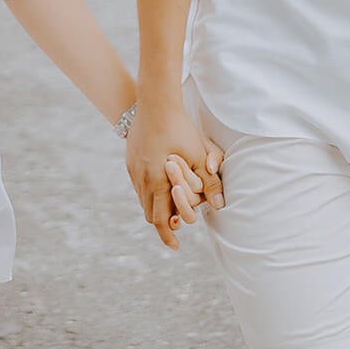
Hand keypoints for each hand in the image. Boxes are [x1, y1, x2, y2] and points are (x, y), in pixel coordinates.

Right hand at [125, 99, 224, 249]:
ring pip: (142, 200)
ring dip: (155, 207)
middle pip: (149, 214)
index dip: (168, 235)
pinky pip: (138, 186)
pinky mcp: (130, 161)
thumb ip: (208, 182)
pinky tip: (160, 187)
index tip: (176, 245)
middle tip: (175, 229)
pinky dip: (149, 193)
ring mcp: (133, 169)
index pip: (159, 219)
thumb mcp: (197, 154)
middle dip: (162, 223)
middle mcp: (142, 178)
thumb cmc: (179, 127)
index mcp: (157, 180)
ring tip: (169, 209)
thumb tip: (219, 205)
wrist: (154, 102)